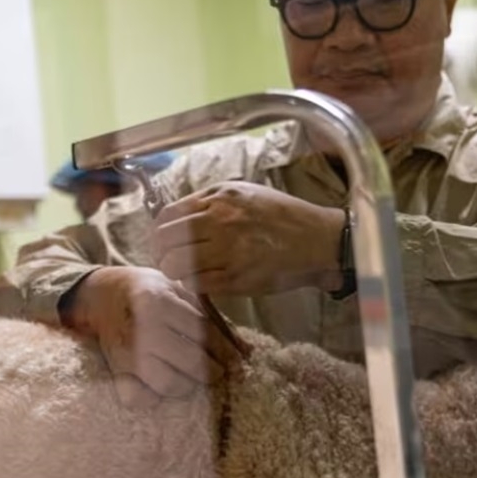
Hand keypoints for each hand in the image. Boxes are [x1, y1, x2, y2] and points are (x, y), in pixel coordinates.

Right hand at [61, 267, 239, 407]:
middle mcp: (142, 328)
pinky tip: (161, 386)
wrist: (101, 295)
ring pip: (169, 384)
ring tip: (191, 378)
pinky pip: (138, 398)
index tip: (236, 362)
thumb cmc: (149, 293)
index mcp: (158, 301)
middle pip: (191, 361)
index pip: (204, 333)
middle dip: (212, 371)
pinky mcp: (115, 370)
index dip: (225, 351)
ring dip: (187, 385)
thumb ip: (211, 318)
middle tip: (217, 372)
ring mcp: (126, 352)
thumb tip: (247, 352)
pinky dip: (152, 398)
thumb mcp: (180, 293)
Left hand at [152, 181, 345, 295]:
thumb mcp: (246, 193)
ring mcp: (227, 251)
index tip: (162, 241)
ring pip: (175, 264)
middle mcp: (220, 221)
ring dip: (174, 271)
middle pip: (165, 241)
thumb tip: (178, 217)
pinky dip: (192, 284)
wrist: (317, 240)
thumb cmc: (282, 216)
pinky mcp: (236, 278)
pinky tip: (200, 281)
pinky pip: (196, 283)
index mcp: (220, 198)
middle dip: (162, 253)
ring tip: (183, 272)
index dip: (159, 232)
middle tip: (168, 260)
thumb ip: (211, 201)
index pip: (168, 216)